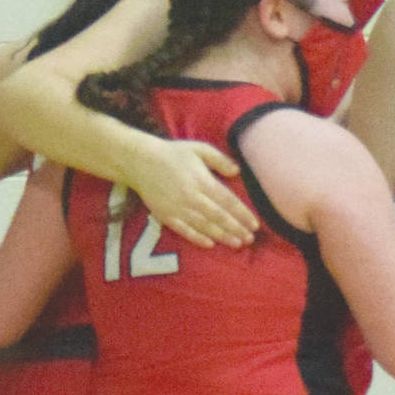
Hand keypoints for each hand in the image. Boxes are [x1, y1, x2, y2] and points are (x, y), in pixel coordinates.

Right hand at [129, 138, 253, 248]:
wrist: (139, 161)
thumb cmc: (173, 154)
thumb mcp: (199, 149)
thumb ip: (219, 160)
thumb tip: (237, 171)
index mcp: (202, 181)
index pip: (228, 201)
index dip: (243, 214)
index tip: (255, 225)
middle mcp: (192, 197)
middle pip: (219, 217)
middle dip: (236, 229)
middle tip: (250, 239)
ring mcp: (178, 208)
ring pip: (205, 226)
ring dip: (222, 236)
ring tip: (237, 243)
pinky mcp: (166, 215)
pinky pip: (184, 230)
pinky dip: (197, 238)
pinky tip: (210, 244)